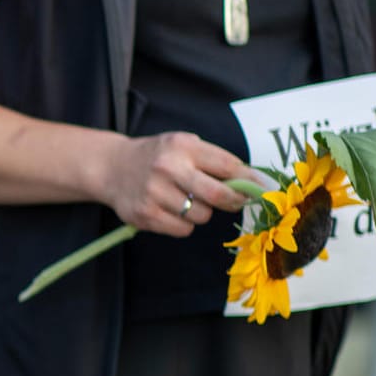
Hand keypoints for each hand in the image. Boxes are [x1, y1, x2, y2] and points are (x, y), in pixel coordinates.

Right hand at [98, 131, 252, 235]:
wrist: (112, 167)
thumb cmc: (157, 156)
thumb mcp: (182, 146)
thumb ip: (213, 161)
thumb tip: (252, 182)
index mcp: (181, 146)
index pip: (228, 166)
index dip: (250, 180)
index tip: (263, 188)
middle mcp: (167, 167)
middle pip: (219, 195)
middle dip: (234, 201)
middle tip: (236, 201)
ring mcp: (154, 193)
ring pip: (201, 215)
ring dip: (202, 212)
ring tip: (187, 200)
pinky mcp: (146, 215)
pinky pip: (183, 229)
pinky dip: (184, 224)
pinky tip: (172, 211)